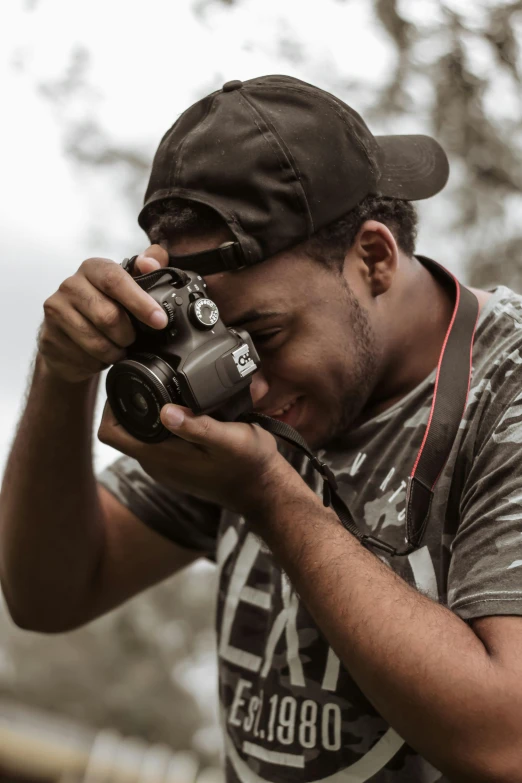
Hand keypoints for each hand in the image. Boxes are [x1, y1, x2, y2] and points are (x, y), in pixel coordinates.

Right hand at [38, 245, 170, 382]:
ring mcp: (56, 311)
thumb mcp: (129, 287)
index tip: (159, 320)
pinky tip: (101, 356)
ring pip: (97, 341)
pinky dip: (100, 362)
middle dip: (128, 334)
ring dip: (116, 351)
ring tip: (119, 348)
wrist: (70, 336)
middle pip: (108, 316)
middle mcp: (70, 285)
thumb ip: (146, 270)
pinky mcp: (50, 337)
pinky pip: (85, 357)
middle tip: (133, 339)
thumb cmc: (105, 307)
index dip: (140, 302)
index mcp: (92, 268)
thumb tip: (151, 263)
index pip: (115, 280)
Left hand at [98, 400, 297, 517]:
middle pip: (122, 430)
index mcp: (160, 456)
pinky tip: (183, 410)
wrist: (264, 490)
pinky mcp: (176, 466)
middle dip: (129, 403)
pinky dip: (162, 424)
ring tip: (167, 388)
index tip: (126, 382)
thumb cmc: (250, 464)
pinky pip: (156, 441)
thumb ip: (197, 427)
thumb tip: (165, 411)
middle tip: (148, 376)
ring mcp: (165, 467)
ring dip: (147, 412)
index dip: (110, 407)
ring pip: (140, 434)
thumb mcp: (230, 440)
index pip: (110, 433)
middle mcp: (155, 464)